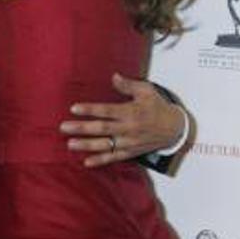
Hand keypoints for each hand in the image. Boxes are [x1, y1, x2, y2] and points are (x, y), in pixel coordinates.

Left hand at [59, 73, 184, 167]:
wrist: (175, 129)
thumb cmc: (158, 106)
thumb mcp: (147, 91)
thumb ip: (128, 85)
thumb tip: (114, 76)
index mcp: (131, 112)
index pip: (107, 111)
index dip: (90, 110)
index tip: (74, 108)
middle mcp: (129, 128)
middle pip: (102, 129)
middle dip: (82, 128)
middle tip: (64, 127)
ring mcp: (129, 142)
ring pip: (105, 145)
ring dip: (87, 145)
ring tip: (70, 144)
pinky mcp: (131, 152)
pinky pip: (114, 158)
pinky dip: (101, 160)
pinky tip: (86, 162)